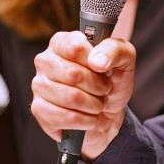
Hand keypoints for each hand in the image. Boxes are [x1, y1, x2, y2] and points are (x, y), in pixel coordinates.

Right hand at [30, 30, 135, 159]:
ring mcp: (38, 85)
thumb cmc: (111, 81)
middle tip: (104, 89)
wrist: (108, 112)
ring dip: (94, 105)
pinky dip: (85, 121)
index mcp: (61, 42)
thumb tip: (96, 61)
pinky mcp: (39, 109)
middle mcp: (45, 60)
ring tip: (97, 104)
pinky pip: (66, 117)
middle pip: (74, 74)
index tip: (104, 69)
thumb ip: (115, 50)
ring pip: (71, 98)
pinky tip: (88, 118)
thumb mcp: (124, 59)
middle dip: (98, 87)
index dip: (95, 62)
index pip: (75, 47)